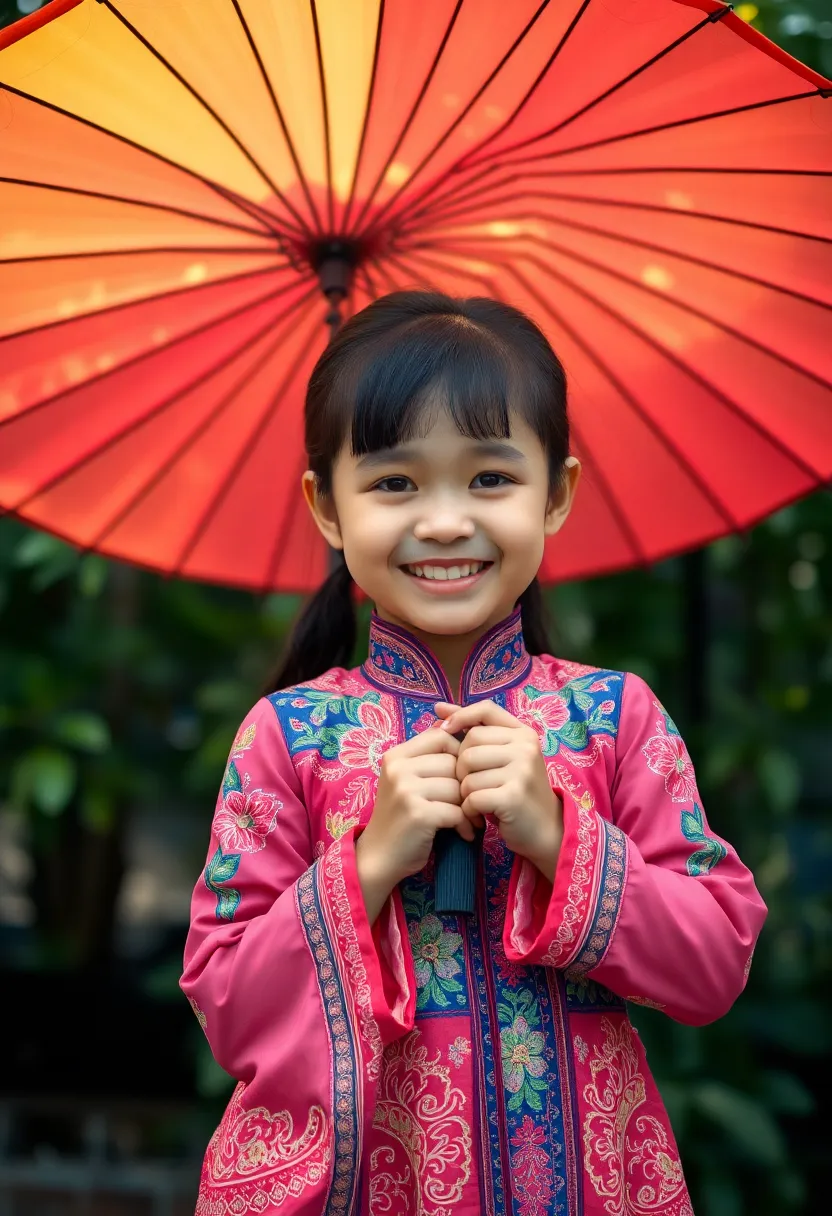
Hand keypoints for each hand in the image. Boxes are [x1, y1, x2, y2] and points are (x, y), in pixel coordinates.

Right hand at [356, 727, 470, 921]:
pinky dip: (465, 825)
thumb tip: (450, 722)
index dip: (458, 753)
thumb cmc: (399, 817)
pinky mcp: (418, 814)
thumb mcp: (406, 780)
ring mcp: (406, 791)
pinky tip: (463, 833)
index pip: (440, 736)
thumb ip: (427, 755)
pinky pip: (457, 811)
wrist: (378, 857)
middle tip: (468, 803)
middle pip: (453, 762)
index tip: (459, 776)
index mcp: (396, 756)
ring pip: (458, 787)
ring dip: (468, 807)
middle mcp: (398, 769)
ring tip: (467, 820)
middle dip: (465, 784)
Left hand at [435, 699, 562, 881]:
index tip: (444, 729)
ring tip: (477, 801)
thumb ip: (476, 731)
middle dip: (460, 766)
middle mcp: (526, 747)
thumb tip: (439, 709)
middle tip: (470, 784)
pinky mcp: (513, 796)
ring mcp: (521, 771)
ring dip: (464, 792)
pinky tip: (479, 815)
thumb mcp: (503, 757)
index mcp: (524, 733)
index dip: (460, 716)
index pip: (485, 710)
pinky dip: (469, 809)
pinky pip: (472, 796)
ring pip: (467, 772)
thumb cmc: (517, 791)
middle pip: (469, 744)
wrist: (547, 831)